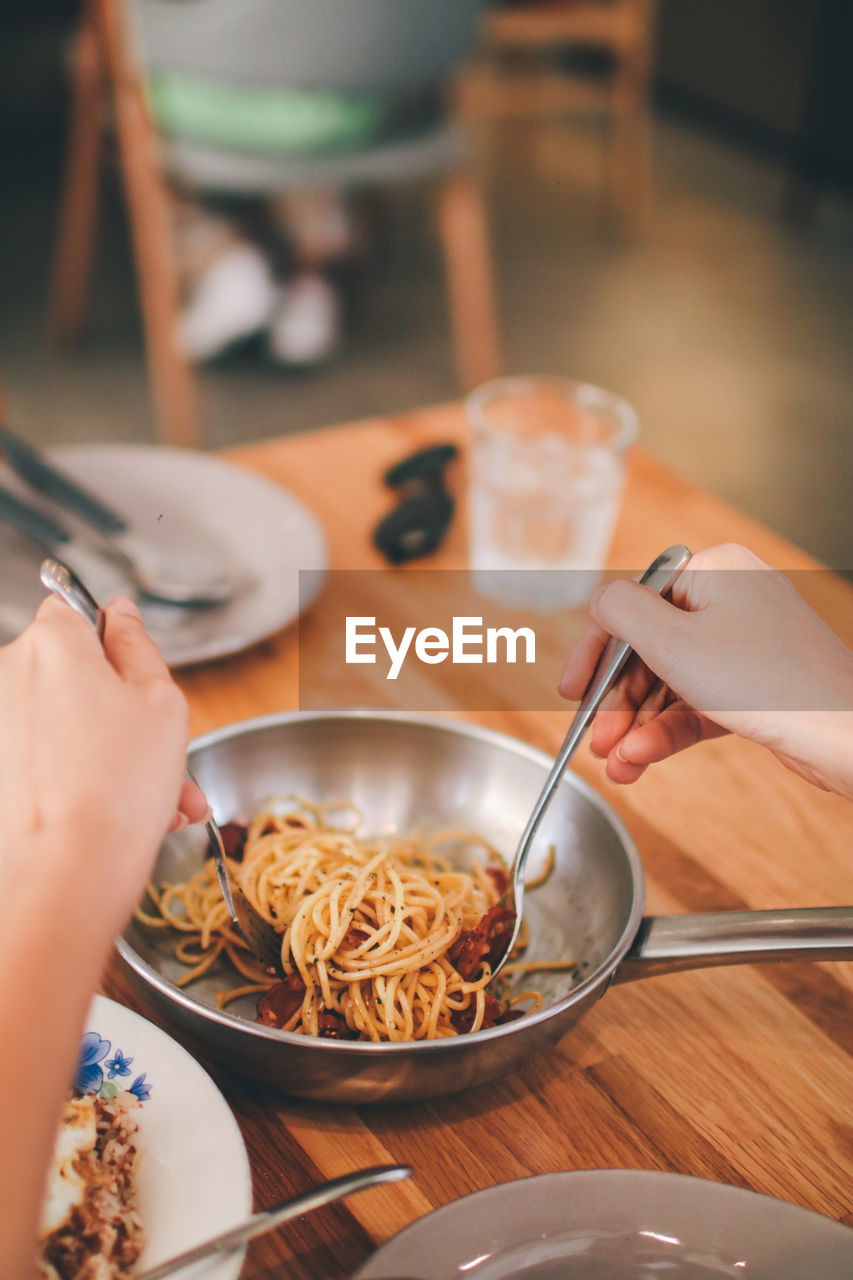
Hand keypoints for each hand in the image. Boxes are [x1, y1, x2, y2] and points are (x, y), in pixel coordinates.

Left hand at [0, 596, 206, 932]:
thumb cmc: (119, 788)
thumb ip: (139, 647)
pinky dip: (78, 777)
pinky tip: (122, 813)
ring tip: (156, 799)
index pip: (75, 609)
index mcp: (52, 644)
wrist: (68, 872)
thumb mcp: (163, 703)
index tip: (136, 673)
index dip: (112, 640)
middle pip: (71, 675)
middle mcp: (8, 675)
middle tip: (163, 753)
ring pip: (62, 723)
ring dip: (109, 752)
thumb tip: (120, 615)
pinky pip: (42, 758)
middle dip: (120, 710)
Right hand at [559, 543, 852, 798]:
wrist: (846, 735)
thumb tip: (600, 601)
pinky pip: (698, 702)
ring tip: (617, 765)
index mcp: (715, 570)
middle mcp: (732, 599)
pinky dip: (668, 731)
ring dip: (638, 726)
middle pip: (650, 649)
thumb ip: (622, 612)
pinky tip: (643, 761)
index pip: (634, 605)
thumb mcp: (674, 642)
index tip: (572, 691)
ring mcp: (747, 643)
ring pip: (671, 682)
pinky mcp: (757, 684)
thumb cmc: (770, 683)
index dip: (596, 653)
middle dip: (619, 703)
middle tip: (595, 741)